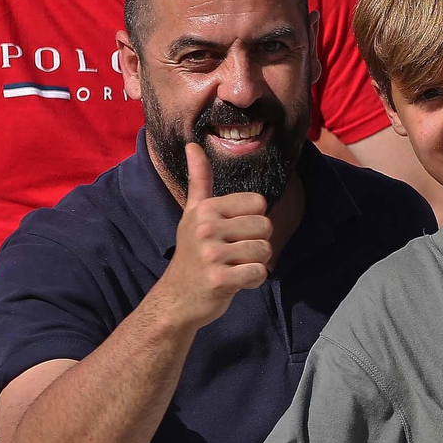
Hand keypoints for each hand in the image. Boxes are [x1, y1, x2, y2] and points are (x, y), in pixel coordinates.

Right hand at [156, 143, 272, 328]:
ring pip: (264, 250)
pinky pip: (259, 273)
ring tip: (234, 268)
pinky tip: (236, 282)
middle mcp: (206, 228)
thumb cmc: (192, 254)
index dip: (253, 221)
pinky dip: (254, 281)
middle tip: (233, 254)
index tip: (233, 234)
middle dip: (256, 244)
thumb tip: (194, 144)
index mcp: (205, 209)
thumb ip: (199, 180)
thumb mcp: (193, 214)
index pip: (258, 203)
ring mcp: (211, 254)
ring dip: (256, 263)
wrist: (176, 298)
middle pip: (265, 226)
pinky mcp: (219, 279)